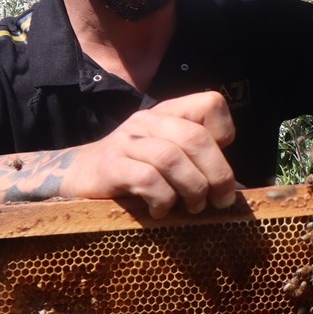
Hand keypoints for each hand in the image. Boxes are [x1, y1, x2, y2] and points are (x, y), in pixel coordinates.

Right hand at [65, 91, 237, 217]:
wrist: (78, 175)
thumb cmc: (134, 171)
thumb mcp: (167, 157)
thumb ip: (197, 162)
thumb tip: (234, 190)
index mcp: (169, 113)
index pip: (210, 103)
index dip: (225, 132)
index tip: (219, 162)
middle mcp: (149, 121)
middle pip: (196, 138)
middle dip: (217, 174)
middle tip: (220, 201)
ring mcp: (127, 141)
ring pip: (172, 158)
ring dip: (192, 189)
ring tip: (193, 207)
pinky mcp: (110, 166)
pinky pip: (147, 179)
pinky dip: (163, 199)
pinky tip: (161, 210)